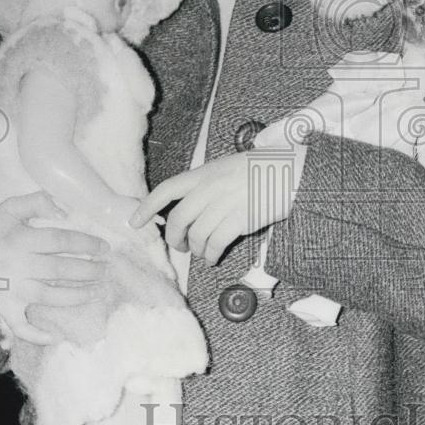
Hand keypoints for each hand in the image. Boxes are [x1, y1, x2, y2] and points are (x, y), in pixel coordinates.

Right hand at [0, 191, 111, 345]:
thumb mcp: (9, 208)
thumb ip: (36, 202)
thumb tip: (64, 211)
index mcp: (21, 240)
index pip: (60, 241)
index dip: (86, 244)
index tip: (104, 248)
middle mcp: (18, 266)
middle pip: (60, 270)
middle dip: (88, 271)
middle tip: (106, 270)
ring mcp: (12, 290)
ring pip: (49, 297)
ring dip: (77, 297)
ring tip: (98, 292)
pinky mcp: (5, 308)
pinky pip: (20, 326)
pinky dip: (36, 335)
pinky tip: (56, 337)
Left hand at [129, 148, 306, 265]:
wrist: (289, 171)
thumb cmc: (259, 170)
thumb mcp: (226, 167)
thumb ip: (206, 184)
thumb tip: (188, 208)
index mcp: (204, 173)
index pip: (167, 189)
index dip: (147, 207)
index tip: (135, 222)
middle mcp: (210, 188)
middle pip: (179, 219)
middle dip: (174, 239)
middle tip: (180, 247)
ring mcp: (225, 203)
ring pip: (196, 234)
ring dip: (196, 249)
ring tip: (202, 253)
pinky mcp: (240, 219)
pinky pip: (216, 243)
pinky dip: (211, 254)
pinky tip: (214, 257)